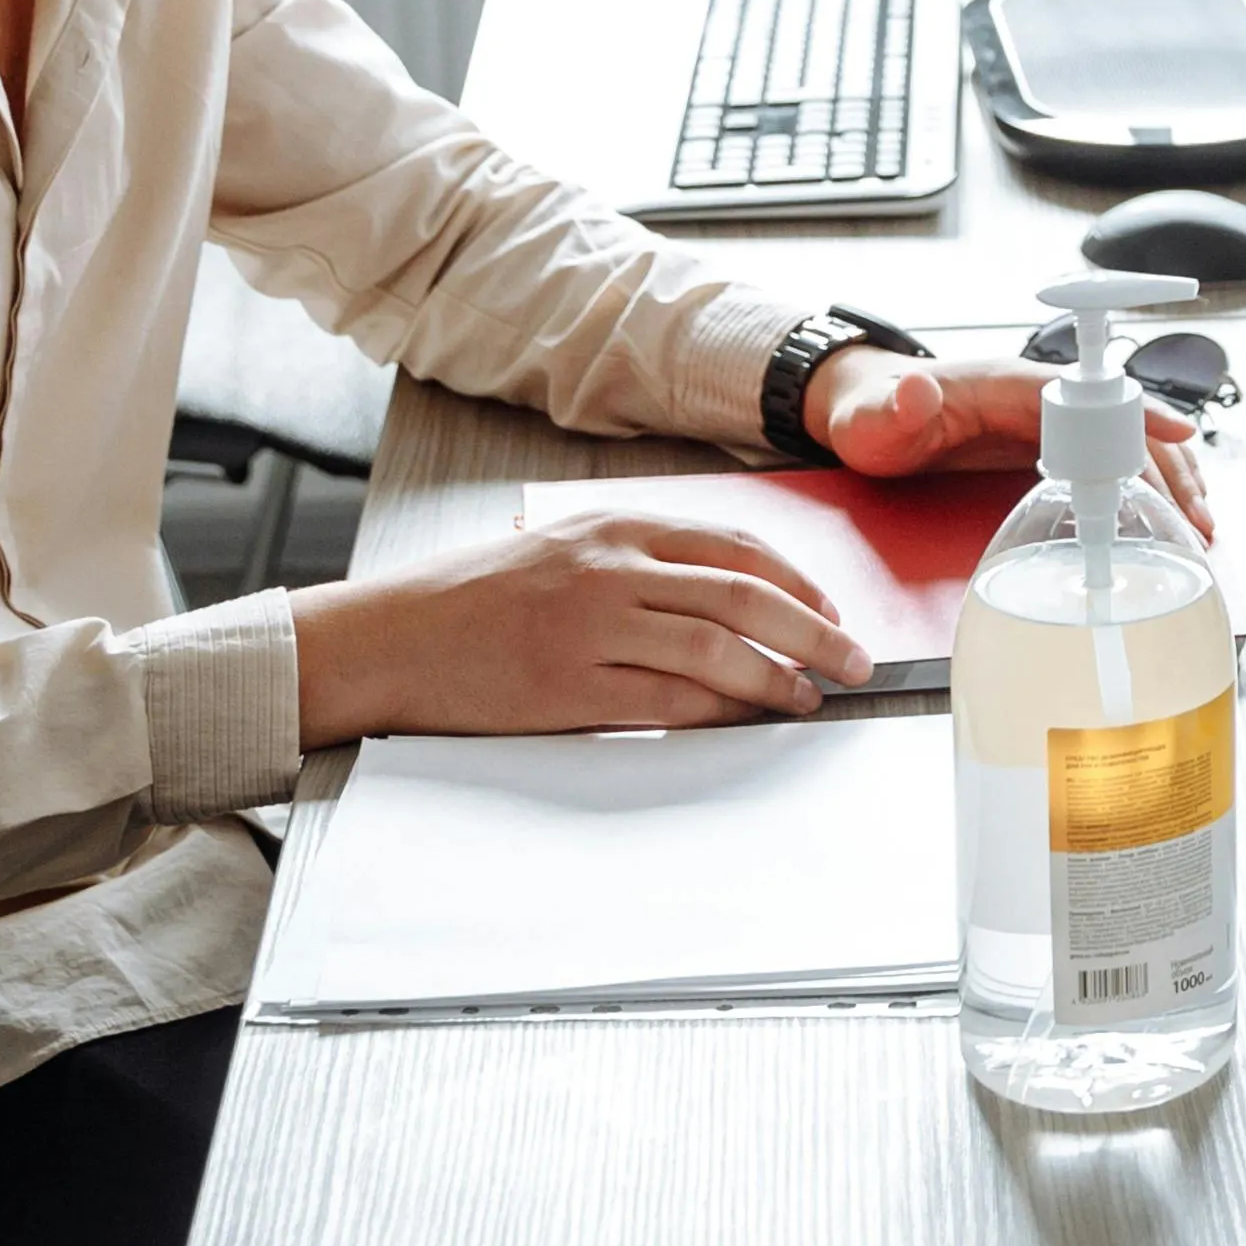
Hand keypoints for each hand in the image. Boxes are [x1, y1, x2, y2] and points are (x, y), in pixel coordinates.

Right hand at [293, 517, 870, 743]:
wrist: (391, 636)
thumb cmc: (476, 597)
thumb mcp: (563, 551)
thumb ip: (639, 563)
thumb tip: (732, 597)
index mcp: (613, 525)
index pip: (734, 546)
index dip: (798, 581)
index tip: (833, 612)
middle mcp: (610, 567)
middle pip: (745, 595)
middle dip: (815, 631)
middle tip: (854, 661)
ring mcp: (591, 627)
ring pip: (718, 649)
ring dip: (779, 678)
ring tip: (810, 698)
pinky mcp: (570, 687)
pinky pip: (669, 701)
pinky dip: (721, 711)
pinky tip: (747, 720)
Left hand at [806, 343, 1216, 537]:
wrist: (866, 415)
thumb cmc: (872, 414)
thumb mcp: (875, 418)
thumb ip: (897, 408)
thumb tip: (918, 388)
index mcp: (1008, 384)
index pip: (1087, 394)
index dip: (1134, 411)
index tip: (1176, 432)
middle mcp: (1037, 399)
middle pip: (1121, 424)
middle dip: (1168, 466)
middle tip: (1199, 516)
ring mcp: (1045, 424)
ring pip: (1123, 445)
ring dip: (1166, 481)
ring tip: (1199, 525)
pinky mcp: (1045, 447)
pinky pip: (1107, 463)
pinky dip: (1142, 488)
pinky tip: (1163, 517)